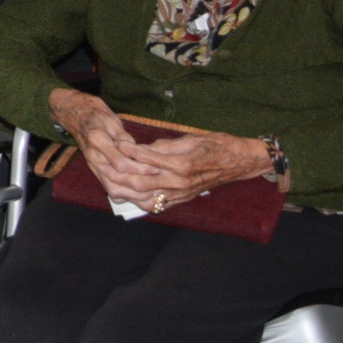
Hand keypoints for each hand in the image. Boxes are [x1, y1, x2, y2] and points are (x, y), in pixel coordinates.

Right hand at [50, 90, 168, 206]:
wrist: (74, 114)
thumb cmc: (95, 114)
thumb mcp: (111, 119)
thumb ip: (124, 136)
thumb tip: (137, 150)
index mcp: (97, 140)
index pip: (120, 163)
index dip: (139, 168)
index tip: (155, 168)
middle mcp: (93, 157)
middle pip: (116, 181)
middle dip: (139, 185)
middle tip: (158, 184)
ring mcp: (93, 166)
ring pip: (112, 189)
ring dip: (132, 195)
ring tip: (151, 192)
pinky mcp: (96, 171)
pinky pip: (109, 189)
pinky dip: (125, 195)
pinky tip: (140, 193)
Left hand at [124, 125, 282, 203]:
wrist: (239, 162)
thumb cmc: (217, 146)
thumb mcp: (191, 138)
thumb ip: (165, 145)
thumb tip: (143, 146)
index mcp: (182, 164)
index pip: (147, 158)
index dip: (129, 151)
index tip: (116, 143)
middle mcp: (180, 182)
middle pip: (142, 182)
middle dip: (120, 175)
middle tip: (103, 166)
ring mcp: (182, 193)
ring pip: (147, 197)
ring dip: (126, 191)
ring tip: (109, 182)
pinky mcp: (183, 199)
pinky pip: (158, 204)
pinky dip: (141, 201)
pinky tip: (128, 195)